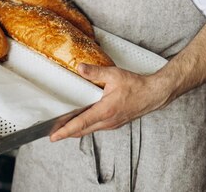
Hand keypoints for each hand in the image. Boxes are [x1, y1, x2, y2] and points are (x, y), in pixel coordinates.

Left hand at [49, 63, 165, 141]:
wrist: (153, 94)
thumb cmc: (135, 85)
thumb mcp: (113, 74)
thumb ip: (95, 72)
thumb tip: (79, 68)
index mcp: (105, 111)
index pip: (80, 123)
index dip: (65, 131)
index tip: (54, 137)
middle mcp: (107, 121)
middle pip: (82, 131)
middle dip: (67, 133)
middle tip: (53, 134)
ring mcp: (112, 124)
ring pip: (90, 130)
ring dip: (76, 130)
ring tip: (64, 128)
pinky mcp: (115, 123)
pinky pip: (97, 127)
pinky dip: (86, 126)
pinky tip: (82, 121)